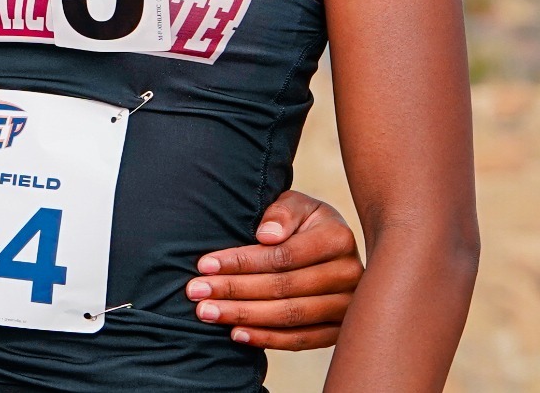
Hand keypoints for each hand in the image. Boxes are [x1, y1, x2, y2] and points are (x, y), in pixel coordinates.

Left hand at [188, 189, 361, 348]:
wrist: (326, 243)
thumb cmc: (302, 221)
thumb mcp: (294, 204)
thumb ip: (281, 213)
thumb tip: (267, 235)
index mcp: (338, 238)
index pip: (282, 256)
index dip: (241, 262)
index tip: (203, 265)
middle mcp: (350, 274)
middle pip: (284, 288)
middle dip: (234, 290)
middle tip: (196, 293)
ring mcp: (347, 306)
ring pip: (290, 316)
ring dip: (244, 316)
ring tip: (207, 313)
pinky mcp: (339, 330)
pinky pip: (302, 340)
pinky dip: (268, 339)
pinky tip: (236, 334)